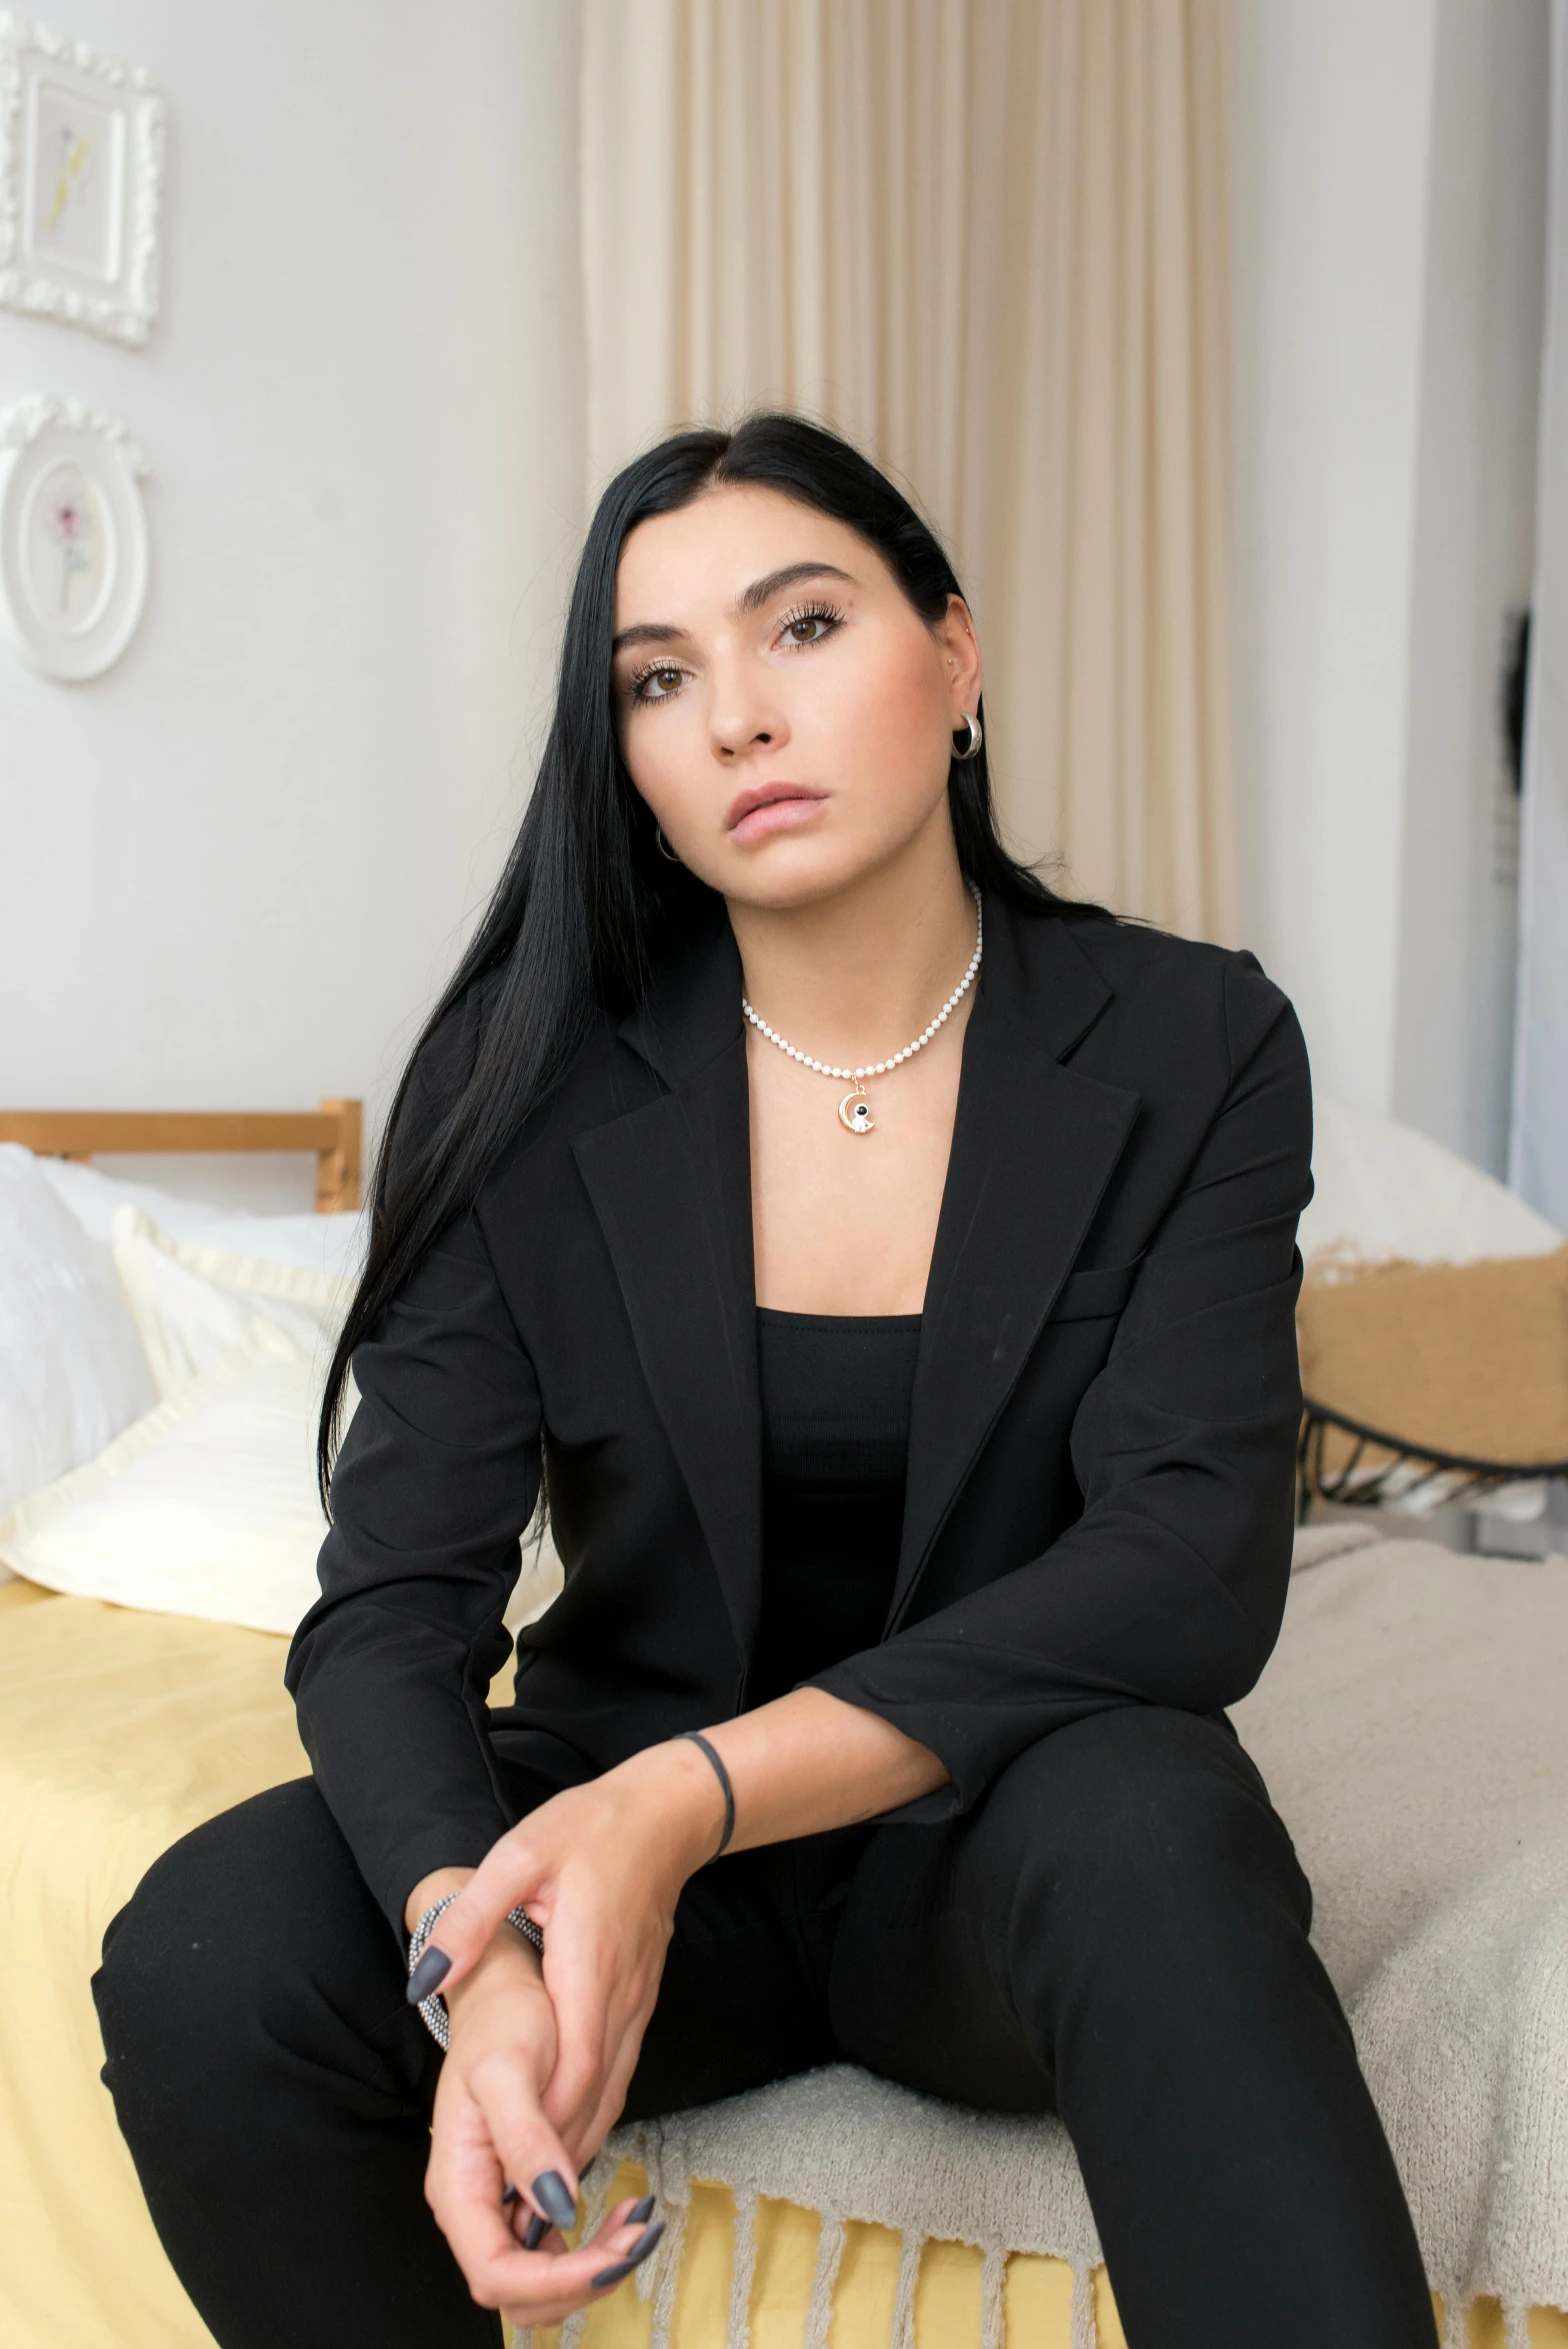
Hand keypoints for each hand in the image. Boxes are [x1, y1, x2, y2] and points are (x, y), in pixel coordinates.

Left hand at [410, 1738, 723, 2317]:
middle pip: (594, 2094)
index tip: (522, 2176)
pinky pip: (616, 2074)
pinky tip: (563, 2146)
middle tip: (516, 2217)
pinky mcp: (638, 2004)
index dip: (551, 2123)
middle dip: (556, 2159)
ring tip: (532, 2203)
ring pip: (609, 2092)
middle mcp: (620, 1994)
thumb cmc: (588, 1828)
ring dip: (573, 2146)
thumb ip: (471, 1918)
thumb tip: (422, 1974)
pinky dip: (590, 2116)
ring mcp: (636, 2004)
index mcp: (588, 1960)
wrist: (667, 1813)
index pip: (576, 2060)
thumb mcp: (518, 1854)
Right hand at [425, 1924, 666, 2326]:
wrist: (504, 1987)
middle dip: (581, 2280)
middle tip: (635, 2238)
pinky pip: (554, 2245)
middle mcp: (472, 2204)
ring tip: (637, 2222)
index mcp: (458, 2185)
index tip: (610, 2257)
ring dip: (592, 2266)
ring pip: (540, 2276)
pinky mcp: (522, 2190)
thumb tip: (558, 2211)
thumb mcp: (509, 2070)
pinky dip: (592, 2243)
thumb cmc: (500, 2018)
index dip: (554, 2281)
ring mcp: (497, 2201)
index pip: (495, 2273)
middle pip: (518, 2293)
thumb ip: (526, 2143)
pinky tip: (624, 2210)